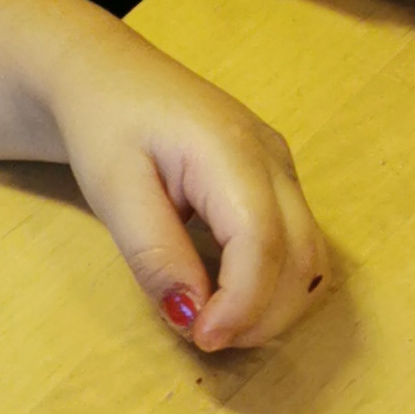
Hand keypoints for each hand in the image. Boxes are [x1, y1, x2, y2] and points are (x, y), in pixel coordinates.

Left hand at [38, 23, 327, 352]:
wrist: (104, 74)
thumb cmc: (103, 123)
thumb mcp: (112, 190)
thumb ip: (154, 254)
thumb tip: (193, 319)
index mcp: (228, 148)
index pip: (263, 240)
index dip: (242, 304)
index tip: (202, 339)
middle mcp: (271, 157)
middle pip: (303, 255)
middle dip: (263, 314)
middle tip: (205, 339)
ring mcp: (280, 167)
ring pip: (311, 256)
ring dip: (275, 305)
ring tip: (217, 324)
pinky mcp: (276, 180)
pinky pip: (298, 243)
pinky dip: (275, 284)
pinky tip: (228, 296)